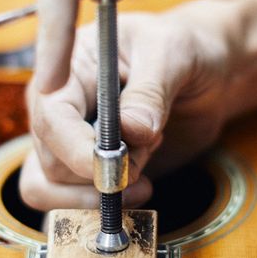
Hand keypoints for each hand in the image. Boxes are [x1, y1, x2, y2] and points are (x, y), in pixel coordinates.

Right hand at [20, 0, 239, 210]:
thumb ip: (151, 91)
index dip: (74, 148)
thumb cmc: (185, 49)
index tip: (113, 166)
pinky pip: (69, 202)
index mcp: (68, 69)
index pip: (50, 116)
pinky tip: (139, 191)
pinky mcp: (84, 169)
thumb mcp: (174, 54)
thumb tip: (130, 131)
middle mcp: (57, 107)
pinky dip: (99, 207)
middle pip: (51, 162)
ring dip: (100, 192)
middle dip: (101, 172)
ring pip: (49, 189)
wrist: (207, 75)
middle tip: (149, 149)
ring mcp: (67, 141)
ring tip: (145, 170)